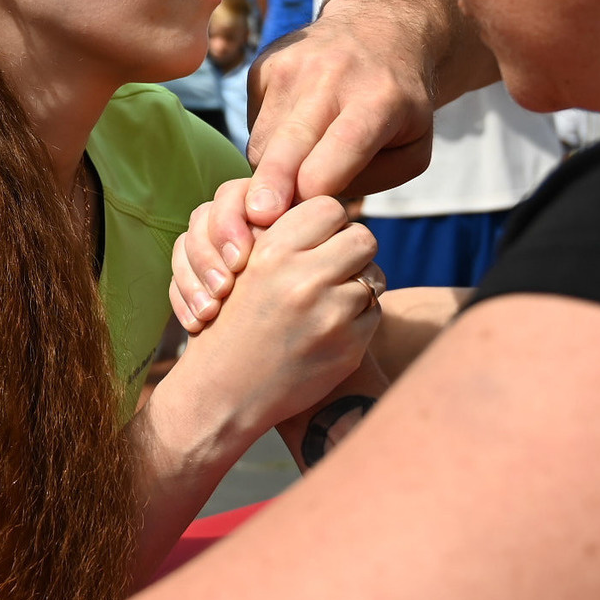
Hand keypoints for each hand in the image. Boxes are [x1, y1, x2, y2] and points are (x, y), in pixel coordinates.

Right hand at [162, 188, 380, 443]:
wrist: (226, 391)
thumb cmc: (229, 322)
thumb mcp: (243, 268)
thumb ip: (284, 237)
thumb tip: (334, 214)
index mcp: (272, 253)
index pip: (330, 209)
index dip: (327, 222)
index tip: (317, 239)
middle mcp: (303, 280)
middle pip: (362, 238)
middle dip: (350, 251)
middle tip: (332, 267)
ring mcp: (331, 315)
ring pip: (373, 277)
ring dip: (356, 286)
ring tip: (327, 302)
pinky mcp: (349, 346)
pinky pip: (374, 313)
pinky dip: (357, 319)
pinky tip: (328, 330)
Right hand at [245, 5, 440, 219]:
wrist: (379, 28)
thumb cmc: (400, 105)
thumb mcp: (415, 146)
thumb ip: (376, 180)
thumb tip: (316, 199)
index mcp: (380, 98)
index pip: (343, 145)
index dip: (317, 184)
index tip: (297, 213)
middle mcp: (331, 76)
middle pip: (290, 142)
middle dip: (272, 183)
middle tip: (256, 217)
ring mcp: (290, 67)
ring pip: (264, 142)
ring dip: (274, 172)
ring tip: (300, 172)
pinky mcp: (262, 66)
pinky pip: (253, 126)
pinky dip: (269, 145)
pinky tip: (294, 135)